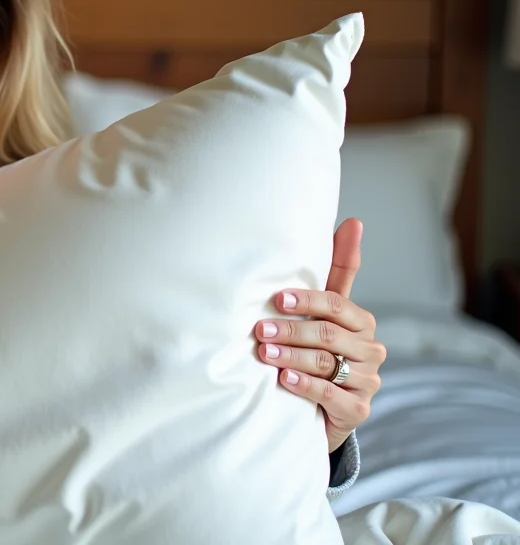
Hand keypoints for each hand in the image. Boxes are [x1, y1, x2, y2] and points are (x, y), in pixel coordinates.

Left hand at [255, 218, 384, 452]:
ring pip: (327, 364)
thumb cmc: (319, 348)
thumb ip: (338, 270)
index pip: (338, 304)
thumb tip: (353, 221)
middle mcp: (370, 350)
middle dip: (291, 330)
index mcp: (362, 322)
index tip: (278, 298)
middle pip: (329, 334)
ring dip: (292, 356)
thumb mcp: (326, 311)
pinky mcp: (358, 409)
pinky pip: (331, 395)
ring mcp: (367, 381)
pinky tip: (284, 379)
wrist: (320, 406)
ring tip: (264, 353)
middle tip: (260, 329)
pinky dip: (305, 385)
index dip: (308, 300)